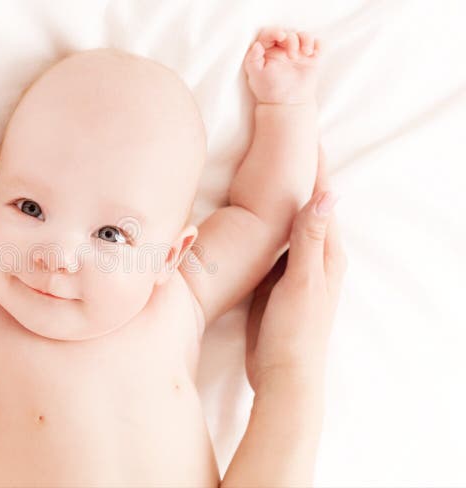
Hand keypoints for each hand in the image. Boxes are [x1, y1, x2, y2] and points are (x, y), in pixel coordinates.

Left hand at [244, 27, 321, 104]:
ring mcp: (298, 52)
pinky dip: (318, 44)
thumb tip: (257, 44)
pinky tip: (314, 53)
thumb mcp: (255, 75)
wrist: (287, 103)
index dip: (275, 31)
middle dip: (292, 40)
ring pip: (304, 35)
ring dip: (306, 39)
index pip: (270, 34)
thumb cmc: (269, 90)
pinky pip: (318, 44)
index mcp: (267, 51)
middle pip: (289, 33)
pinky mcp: (311, 58)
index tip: (280, 36)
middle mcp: (282, 49)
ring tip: (306, 53)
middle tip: (292, 56)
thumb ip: (252, 58)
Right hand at [245, 147, 346, 392]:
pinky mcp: (275, 280)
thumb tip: (328, 192)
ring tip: (265, 167)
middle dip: (298, 173)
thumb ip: (311, 239)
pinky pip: (271, 243)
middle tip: (284, 140)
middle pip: (306, 205)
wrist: (284, 373)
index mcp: (326, 252)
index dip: (314, 166)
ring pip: (287, 223)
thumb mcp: (303, 282)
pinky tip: (252, 216)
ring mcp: (294, 268)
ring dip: (279, 195)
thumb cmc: (296, 331)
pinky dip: (265, 222)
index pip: (321, 198)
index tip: (306, 132)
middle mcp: (314, 256)